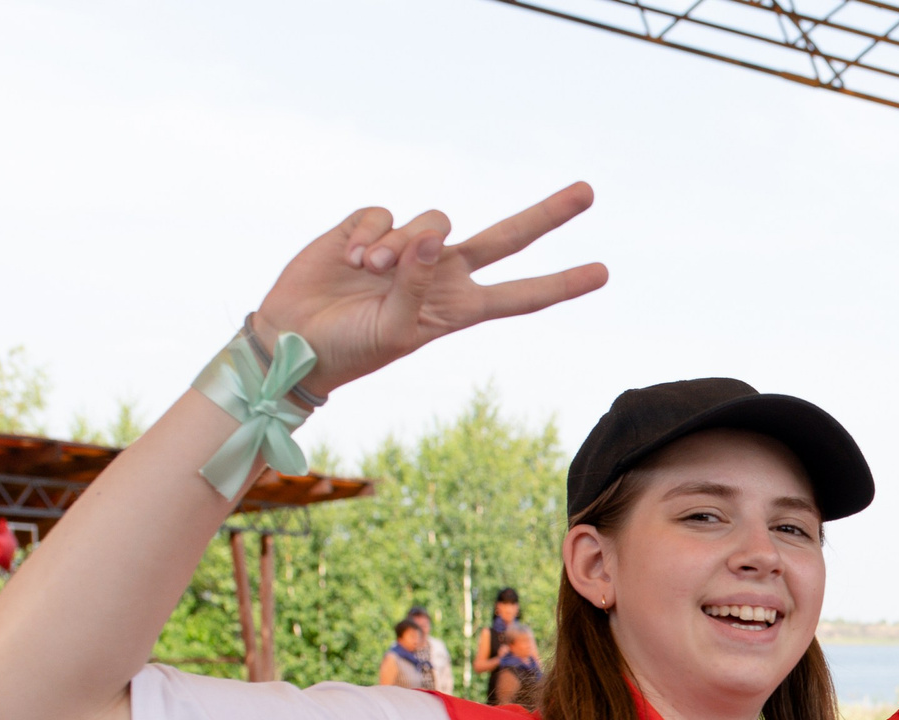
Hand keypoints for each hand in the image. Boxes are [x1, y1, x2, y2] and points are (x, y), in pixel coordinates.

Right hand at [249, 184, 608, 398]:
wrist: (296, 337)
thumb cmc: (352, 347)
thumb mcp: (396, 329)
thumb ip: (418, 284)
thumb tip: (433, 237)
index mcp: (458, 308)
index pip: (521, 296)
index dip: (560, 284)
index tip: (602, 273)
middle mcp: (442, 273)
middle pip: (506, 239)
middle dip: (546, 215)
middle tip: (588, 192)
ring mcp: (409, 249)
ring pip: (434, 220)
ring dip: (403, 243)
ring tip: (371, 270)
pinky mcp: (370, 228)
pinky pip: (384, 213)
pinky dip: (369, 233)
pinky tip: (351, 258)